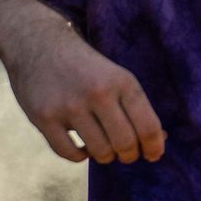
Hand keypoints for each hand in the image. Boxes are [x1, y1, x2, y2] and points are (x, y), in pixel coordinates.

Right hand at [0, 9, 166, 164]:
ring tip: (103, 147)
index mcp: (122, 82)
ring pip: (100, 152)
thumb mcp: (116, 77)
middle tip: (125, 153)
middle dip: (129, 155)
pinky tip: (82, 147)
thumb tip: (162, 142)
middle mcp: (98, 93)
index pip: (148, 127)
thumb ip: (136, 108)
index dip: (155, 148)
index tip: (152, 155)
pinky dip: (80, 156)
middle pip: (125, 144)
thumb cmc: (86, 67)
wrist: (38, 44)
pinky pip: (69, 153)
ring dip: (105, 156)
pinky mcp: (44, 117)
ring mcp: (69, 106)